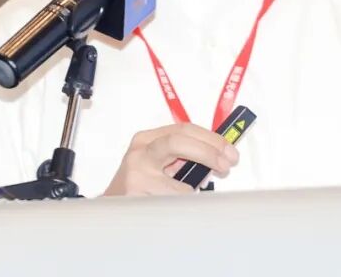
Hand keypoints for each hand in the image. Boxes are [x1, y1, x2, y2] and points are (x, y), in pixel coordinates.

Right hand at [102, 123, 239, 195]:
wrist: (111, 211)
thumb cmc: (140, 187)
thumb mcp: (160, 165)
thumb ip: (184, 158)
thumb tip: (218, 159)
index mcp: (148, 139)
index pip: (184, 129)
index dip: (211, 138)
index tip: (229, 150)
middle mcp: (141, 151)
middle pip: (179, 140)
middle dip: (209, 151)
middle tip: (227, 164)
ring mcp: (137, 171)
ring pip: (178, 174)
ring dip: (195, 186)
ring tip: (194, 193)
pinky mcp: (137, 192)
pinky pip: (174, 198)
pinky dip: (183, 202)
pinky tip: (176, 206)